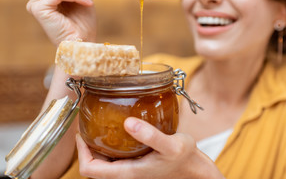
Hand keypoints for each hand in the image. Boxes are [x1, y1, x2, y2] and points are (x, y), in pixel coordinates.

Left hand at [76, 117, 224, 178]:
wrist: (194, 169)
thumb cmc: (184, 159)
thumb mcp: (171, 145)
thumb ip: (150, 135)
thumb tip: (128, 122)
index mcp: (128, 172)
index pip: (90, 169)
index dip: (81, 152)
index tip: (81, 133)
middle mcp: (125, 173)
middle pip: (93, 165)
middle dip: (85, 147)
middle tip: (87, 125)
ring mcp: (130, 169)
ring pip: (103, 161)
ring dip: (96, 146)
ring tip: (98, 125)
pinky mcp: (135, 163)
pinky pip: (114, 157)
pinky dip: (109, 145)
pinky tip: (116, 130)